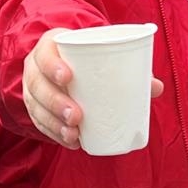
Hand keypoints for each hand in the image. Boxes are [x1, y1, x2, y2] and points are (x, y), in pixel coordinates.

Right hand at [21, 29, 163, 148]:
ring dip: (54, 123)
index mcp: (50, 46)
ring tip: (74, 134)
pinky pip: (39, 122)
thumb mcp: (99, 55)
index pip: (45, 53)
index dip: (52, 65)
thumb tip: (156, 88)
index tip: (68, 77)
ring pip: (36, 107)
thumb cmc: (87, 57)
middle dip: (56, 102)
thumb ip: (127, 68)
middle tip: (77, 116)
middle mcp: (36, 67)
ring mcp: (32, 88)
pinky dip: (54, 133)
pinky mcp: (34, 106)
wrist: (62, 60)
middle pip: (38, 85)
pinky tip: (71, 141)